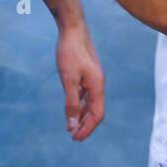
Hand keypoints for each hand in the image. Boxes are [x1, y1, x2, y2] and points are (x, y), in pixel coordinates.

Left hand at [56, 23, 104, 140]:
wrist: (72, 28)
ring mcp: (93, 78)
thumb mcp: (68, 79)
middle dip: (85, 125)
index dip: (87, 128)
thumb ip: (71, 102)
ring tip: (71, 126)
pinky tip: (72, 107)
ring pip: (90, 102)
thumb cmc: (70, 52)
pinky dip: (79, 103)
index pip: (96, 114)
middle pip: (95, 110)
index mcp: (97, 86)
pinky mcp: (87, 72)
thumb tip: (72, 124)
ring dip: (81, 115)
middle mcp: (98, 83)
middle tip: (73, 136)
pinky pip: (85, 94)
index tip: (75, 138)